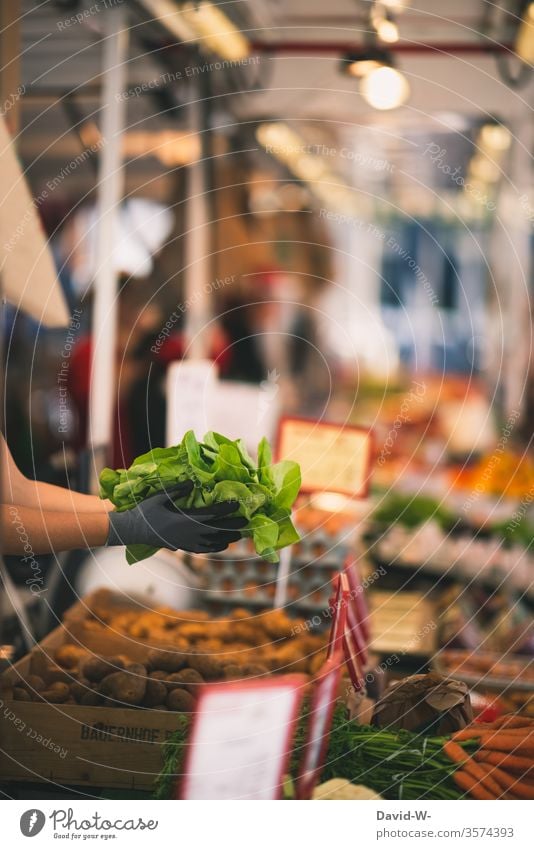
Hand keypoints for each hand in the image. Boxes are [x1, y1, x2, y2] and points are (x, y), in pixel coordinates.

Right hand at [106, 482, 245, 552]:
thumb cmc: (144, 512)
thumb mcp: (159, 497)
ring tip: (238, 536)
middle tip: (247, 523)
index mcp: (185, 520)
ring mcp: (185, 542)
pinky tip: (221, 546)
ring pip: (212, 543)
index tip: (237, 505)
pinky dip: (214, 547)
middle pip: (217, 531)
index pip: (211, 514)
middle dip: (232, 526)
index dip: (226, 510)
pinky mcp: (181, 547)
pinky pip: (202, 549)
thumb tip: (192, 483)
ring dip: (226, 539)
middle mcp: (189, 533)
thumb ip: (177, 490)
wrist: (132, 531)